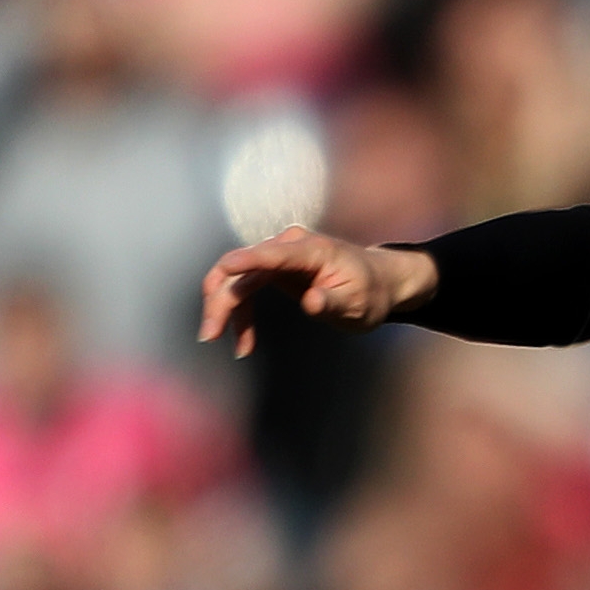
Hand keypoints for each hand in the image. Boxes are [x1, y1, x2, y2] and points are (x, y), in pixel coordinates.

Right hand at [198, 228, 433, 356]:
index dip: (247, 260)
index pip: (273, 254)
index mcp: (312, 250)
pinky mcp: (272, 270)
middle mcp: (289, 247)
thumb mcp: (359, 303)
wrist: (379, 283)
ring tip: (220, 340)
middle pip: (242, 268)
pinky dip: (240, 314)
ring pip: (237, 279)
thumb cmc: (371, 292)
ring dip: (224, 309)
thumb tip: (312, 301)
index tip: (226, 269)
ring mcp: (277, 256)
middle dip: (221, 299)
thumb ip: (333, 301)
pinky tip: (243, 342)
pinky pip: (245, 289)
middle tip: (210, 334)